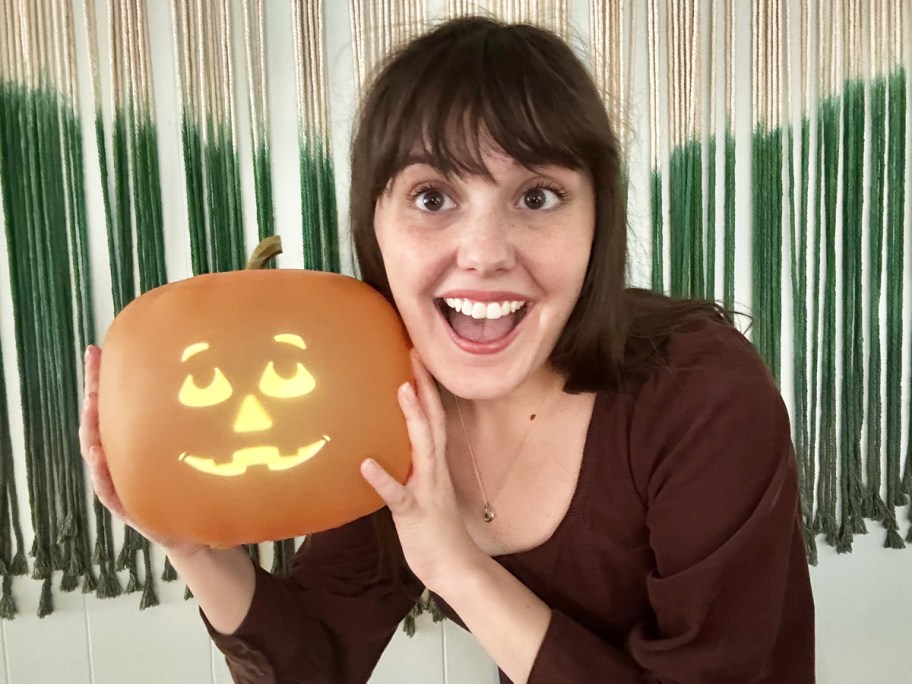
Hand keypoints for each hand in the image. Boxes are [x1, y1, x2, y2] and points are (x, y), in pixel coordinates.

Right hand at [79, 345, 204, 560]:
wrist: (194, 531)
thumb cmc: (190, 483)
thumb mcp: (192, 447)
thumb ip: (193, 422)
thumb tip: (218, 379)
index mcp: (132, 441)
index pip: (113, 405)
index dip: (103, 378)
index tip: (98, 348)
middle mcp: (120, 458)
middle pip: (100, 421)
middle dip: (93, 391)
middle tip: (92, 363)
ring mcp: (119, 481)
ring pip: (96, 451)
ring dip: (92, 427)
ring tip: (90, 403)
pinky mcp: (128, 507)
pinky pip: (109, 489)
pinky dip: (102, 472)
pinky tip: (100, 454)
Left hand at [360, 350, 483, 592]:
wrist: (455, 568)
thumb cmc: (434, 529)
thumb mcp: (420, 490)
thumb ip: (408, 467)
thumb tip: (382, 446)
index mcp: (434, 463)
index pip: (433, 416)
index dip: (427, 385)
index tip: (417, 354)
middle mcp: (434, 469)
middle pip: (432, 420)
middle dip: (424, 386)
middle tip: (414, 353)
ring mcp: (427, 490)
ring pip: (423, 447)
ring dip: (413, 418)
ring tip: (401, 389)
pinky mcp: (415, 514)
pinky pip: (399, 495)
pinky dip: (383, 479)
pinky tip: (365, 465)